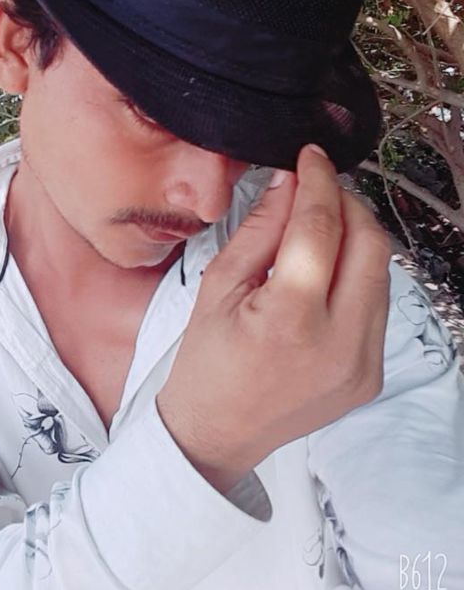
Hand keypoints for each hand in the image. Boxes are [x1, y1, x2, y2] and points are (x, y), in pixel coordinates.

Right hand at [156, 144, 391, 492]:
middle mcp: (341, 344)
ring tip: (318, 228)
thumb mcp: (218, 286)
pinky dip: (357, 275)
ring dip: (356, 237)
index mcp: (291, 320)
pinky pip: (378, 305)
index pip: (321, 227)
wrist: (217, 433)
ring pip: (382, 272)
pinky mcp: (372, 375)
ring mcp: (364, 364)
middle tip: (317, 188)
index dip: (318, 181)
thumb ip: (259, 229)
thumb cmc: (205, 363)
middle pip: (369, 244)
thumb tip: (289, 182)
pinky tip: (325, 272)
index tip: (312, 157)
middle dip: (347, 203)